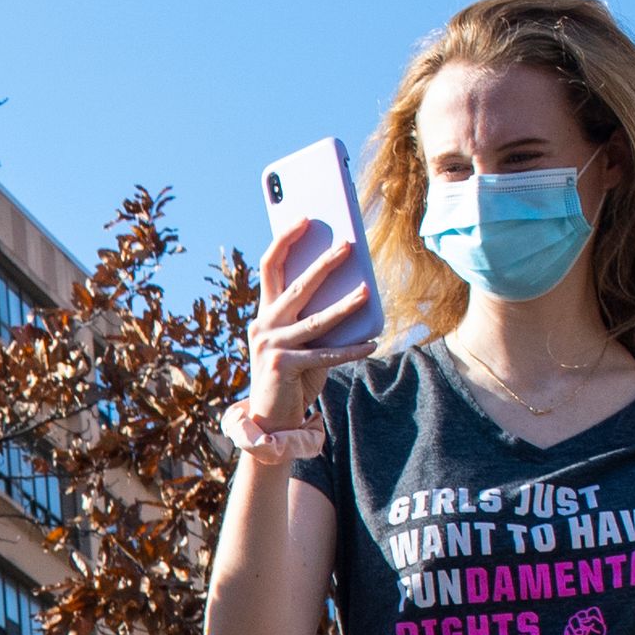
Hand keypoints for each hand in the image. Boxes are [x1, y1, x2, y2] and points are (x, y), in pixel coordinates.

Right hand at [242, 210, 373, 432]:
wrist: (271, 416)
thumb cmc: (292, 371)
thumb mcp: (300, 338)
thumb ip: (314, 315)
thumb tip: (355, 289)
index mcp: (265, 312)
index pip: (270, 266)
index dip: (285, 240)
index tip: (304, 218)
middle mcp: (263, 325)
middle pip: (295, 287)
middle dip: (323, 264)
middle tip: (347, 246)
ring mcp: (270, 347)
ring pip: (315, 320)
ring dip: (344, 306)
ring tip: (367, 292)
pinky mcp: (283, 368)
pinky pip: (325, 355)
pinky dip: (350, 350)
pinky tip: (372, 343)